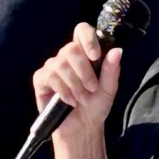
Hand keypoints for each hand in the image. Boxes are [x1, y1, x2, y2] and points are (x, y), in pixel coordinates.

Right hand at [32, 22, 121, 140]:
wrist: (82, 127)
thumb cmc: (95, 106)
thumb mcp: (109, 90)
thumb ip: (112, 70)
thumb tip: (117, 50)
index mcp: (85, 53)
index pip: (82, 30)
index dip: (87, 38)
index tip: (95, 55)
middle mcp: (66, 56)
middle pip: (72, 49)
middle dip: (84, 72)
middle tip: (92, 89)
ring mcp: (52, 66)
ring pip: (61, 64)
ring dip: (75, 85)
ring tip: (81, 99)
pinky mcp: (41, 79)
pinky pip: (50, 76)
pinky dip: (63, 90)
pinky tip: (70, 101)